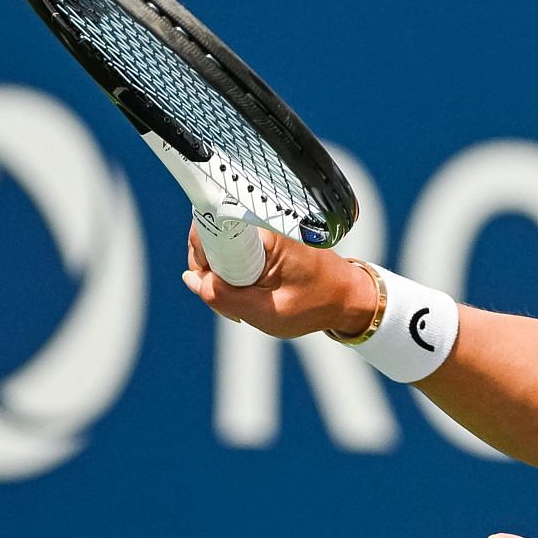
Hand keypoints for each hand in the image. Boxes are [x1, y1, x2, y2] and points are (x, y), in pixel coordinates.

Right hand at [180, 223, 378, 338]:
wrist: (347, 298)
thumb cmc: (316, 304)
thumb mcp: (269, 311)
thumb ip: (225, 297)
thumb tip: (191, 279)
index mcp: (266, 235)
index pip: (211, 228)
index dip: (202, 258)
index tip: (209, 282)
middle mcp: (262, 225)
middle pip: (210, 239)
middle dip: (209, 273)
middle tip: (229, 304)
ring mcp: (261, 232)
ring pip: (218, 249)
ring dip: (220, 278)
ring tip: (241, 305)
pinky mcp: (262, 240)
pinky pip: (232, 254)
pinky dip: (231, 277)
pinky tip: (246, 296)